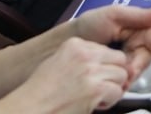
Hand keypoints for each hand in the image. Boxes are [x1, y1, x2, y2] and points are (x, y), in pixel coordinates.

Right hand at [0, 38, 130, 111]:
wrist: (29, 109)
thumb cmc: (38, 94)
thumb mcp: (57, 62)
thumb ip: (80, 58)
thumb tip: (101, 61)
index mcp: (74, 45)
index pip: (106, 49)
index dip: (105, 66)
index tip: (97, 76)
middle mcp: (84, 54)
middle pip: (119, 59)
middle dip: (114, 75)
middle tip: (102, 88)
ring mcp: (91, 71)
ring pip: (122, 76)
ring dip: (113, 89)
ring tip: (96, 97)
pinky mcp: (96, 89)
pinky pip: (117, 92)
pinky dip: (109, 101)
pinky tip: (93, 105)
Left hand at [72, 3, 150, 81]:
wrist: (62, 44)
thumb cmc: (88, 25)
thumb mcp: (114, 15)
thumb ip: (140, 15)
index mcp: (137, 28)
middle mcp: (135, 45)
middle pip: (147, 57)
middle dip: (140, 65)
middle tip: (129, 72)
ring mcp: (126, 60)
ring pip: (138, 70)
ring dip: (130, 76)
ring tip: (119, 79)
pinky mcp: (116, 73)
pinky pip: (125, 80)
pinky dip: (121, 83)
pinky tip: (113, 85)